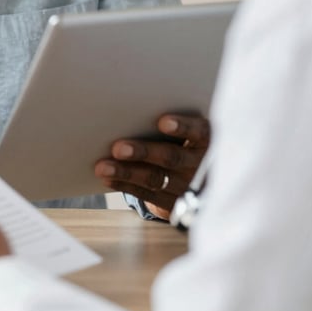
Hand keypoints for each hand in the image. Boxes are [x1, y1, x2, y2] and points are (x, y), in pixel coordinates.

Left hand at [94, 113, 209, 219]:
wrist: (204, 179)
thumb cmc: (188, 139)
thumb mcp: (192, 131)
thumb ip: (175, 124)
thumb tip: (136, 107)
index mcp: (208, 140)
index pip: (200, 131)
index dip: (183, 127)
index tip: (162, 122)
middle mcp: (200, 164)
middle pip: (172, 157)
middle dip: (143, 152)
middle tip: (118, 147)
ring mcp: (188, 186)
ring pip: (155, 179)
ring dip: (126, 172)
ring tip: (103, 167)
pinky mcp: (174, 203)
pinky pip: (148, 195)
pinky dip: (126, 185)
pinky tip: (108, 178)